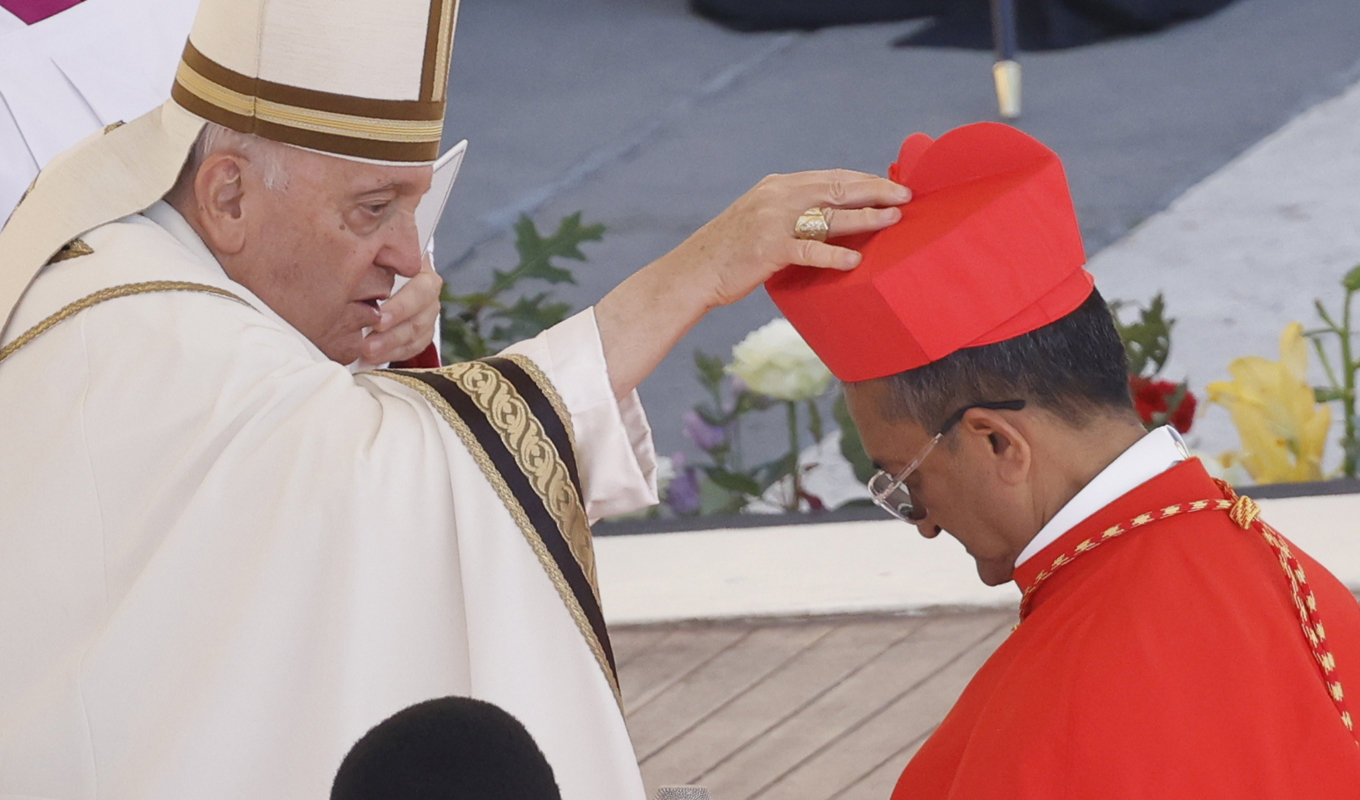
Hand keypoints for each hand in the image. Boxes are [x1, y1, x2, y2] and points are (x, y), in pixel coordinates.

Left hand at [361, 251, 443, 364]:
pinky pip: (413, 348)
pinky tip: (374, 358)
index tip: (378, 320)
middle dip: (392, 335)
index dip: (400, 308)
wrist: (382, 273)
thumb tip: (357, 269)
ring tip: (367, 354)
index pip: (419, 291)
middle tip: (367, 345)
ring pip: (416, 336)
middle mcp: (430, 295)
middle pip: (419, 319)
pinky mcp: (423, 333)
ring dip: (390, 347)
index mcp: (423, 273)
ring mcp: (429, 315)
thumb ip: (372, 263)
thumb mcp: (375, 258)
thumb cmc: (375, 264)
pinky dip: (394, 354)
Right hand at [595, 170, 908, 398]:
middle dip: (875, 191)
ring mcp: (772, 222)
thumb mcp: (761, 219)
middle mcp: (778, 197)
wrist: (693, 271)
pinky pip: (809, 250)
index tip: (893, 184)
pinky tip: (855, 260)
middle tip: (906, 197)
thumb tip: (832, 218)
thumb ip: (793, 213)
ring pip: (829, 215)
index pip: (831, 176)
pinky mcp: (768, 249)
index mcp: (778, 186)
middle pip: (837, 188)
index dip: (865, 179)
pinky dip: (834, 255)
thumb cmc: (731, 251)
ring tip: (893, 220)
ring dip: (865, 217)